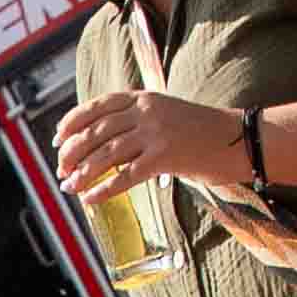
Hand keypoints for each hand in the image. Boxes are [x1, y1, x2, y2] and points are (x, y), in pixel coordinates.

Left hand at [50, 87, 248, 199]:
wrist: (239, 139)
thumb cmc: (201, 132)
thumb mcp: (166, 115)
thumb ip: (136, 122)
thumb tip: (101, 145)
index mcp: (144, 97)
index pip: (98, 106)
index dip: (73, 122)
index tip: (57, 139)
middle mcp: (147, 111)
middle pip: (97, 130)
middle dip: (73, 151)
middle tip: (61, 169)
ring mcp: (156, 133)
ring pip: (107, 153)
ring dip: (83, 172)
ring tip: (69, 186)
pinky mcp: (166, 157)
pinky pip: (126, 176)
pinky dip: (104, 188)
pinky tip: (90, 198)